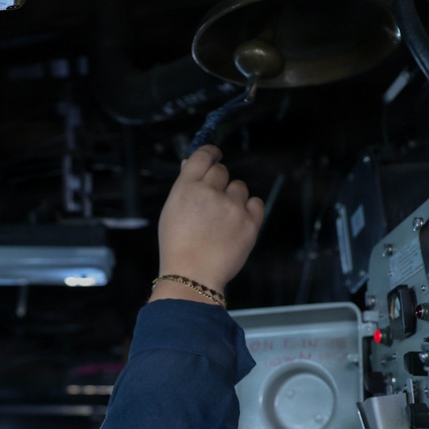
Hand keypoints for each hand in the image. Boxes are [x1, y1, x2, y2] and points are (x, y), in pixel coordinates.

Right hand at [153, 146, 263, 298]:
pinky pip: (256, 203)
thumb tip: (191, 164)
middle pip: (222, 171)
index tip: (215, 156)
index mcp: (187, 187)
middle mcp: (210, 192)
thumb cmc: (177, 246)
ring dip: (234, 198)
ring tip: (223, 220)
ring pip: (239, 187)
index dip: (211, 153)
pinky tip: (238, 223)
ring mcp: (232, 206)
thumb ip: (184, 186)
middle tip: (213, 202)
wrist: (192, 275)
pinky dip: (249, 210)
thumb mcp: (171, 211)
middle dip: (219, 182)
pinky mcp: (249, 222)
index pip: (203, 156)